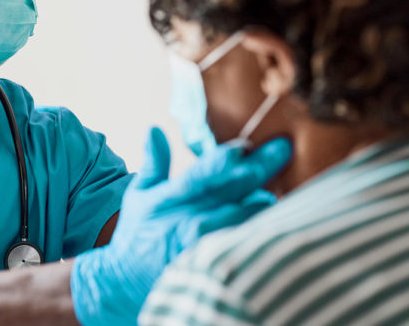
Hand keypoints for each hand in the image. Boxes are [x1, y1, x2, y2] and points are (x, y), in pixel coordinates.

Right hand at [70, 127, 290, 325]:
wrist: (126, 280)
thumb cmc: (138, 233)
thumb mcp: (139, 194)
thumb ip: (154, 162)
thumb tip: (154, 128)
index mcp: (171, 197)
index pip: (198, 176)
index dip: (219, 162)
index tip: (242, 147)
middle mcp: (189, 220)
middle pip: (230, 191)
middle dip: (257, 169)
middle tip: (282, 149)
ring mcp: (202, 245)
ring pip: (241, 220)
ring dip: (261, 205)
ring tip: (277, 191)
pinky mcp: (213, 266)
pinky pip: (242, 247)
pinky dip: (258, 234)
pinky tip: (278, 224)